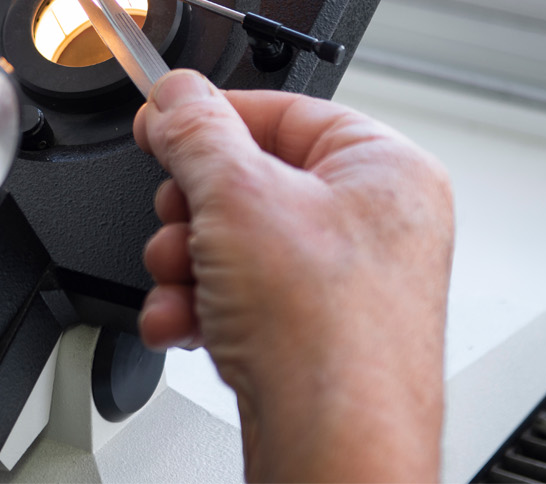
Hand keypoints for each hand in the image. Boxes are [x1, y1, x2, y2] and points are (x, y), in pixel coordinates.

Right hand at [133, 69, 453, 483]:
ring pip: (234, 243)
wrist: (334, 448)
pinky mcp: (315, 335)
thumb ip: (195, 130)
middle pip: (247, 181)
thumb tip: (176, 95)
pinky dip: (201, 308)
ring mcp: (347, 284)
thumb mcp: (236, 196)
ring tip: (185, 286)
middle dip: (192, 213)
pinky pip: (241, 296)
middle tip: (183, 227)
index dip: (210, 118)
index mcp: (385, 169)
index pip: (281, 110)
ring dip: (187, 265)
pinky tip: (185, 324)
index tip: (160, 124)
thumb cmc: (326, 334)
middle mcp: (376, 223)